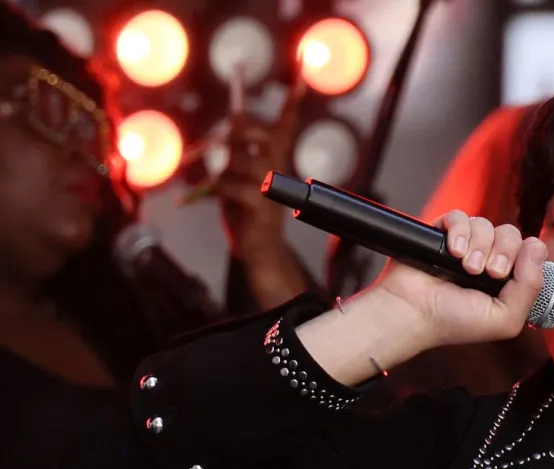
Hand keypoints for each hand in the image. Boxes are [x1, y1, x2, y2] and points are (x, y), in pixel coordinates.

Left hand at [215, 81, 303, 262]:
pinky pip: (226, 185)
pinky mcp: (260, 205)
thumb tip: (230, 115)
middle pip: (251, 129)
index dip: (293, 99)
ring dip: (210, 166)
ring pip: (235, 156)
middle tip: (208, 146)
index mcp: (274, 155)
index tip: (303, 73)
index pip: (287, 121)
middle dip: (226, 131)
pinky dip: (204, 191)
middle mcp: (277, 166)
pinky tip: (188, 199)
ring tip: (199, 176)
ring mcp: (271, 185)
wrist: (260, 249)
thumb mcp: (237, 172)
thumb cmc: (246, 209)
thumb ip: (233, 146)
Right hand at [373, 210, 546, 348]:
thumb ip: (530, 287)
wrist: (413, 315)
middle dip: (504, 251)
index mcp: (507, 279)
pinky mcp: (443, 232)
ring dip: (479, 245)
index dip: (525, 257)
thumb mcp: (505, 318)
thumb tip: (537, 246)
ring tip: (465, 267)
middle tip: (488, 272)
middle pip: (511, 234)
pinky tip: (453, 250)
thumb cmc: (455, 323)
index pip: (530, 251)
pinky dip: (460, 230)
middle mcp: (489, 259)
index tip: (508, 275)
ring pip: (486, 224)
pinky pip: (461, 216)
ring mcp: (466, 245)